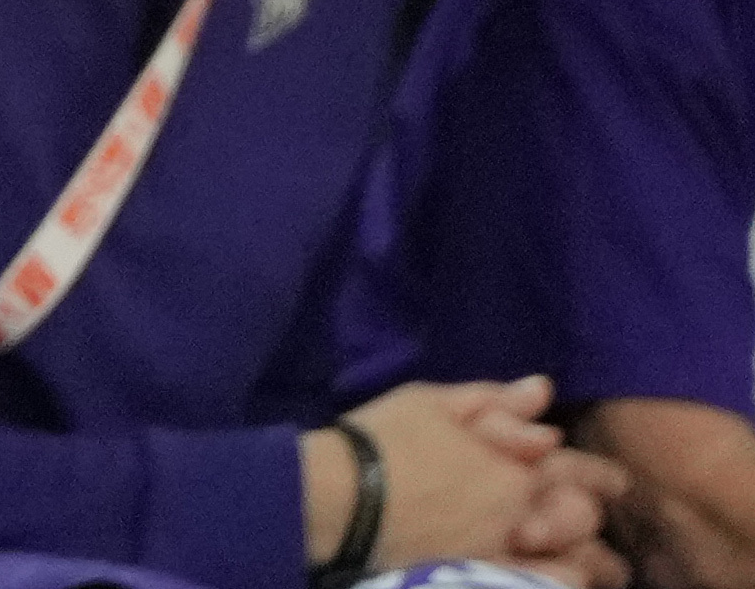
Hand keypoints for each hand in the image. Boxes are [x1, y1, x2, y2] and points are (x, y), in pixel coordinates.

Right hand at [331, 376, 624, 580]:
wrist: (343, 497)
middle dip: (596, 520)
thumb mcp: (430, 402)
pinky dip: (559, 580)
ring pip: (577, 564)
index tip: (618, 482)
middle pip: (583, 520)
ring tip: (602, 569)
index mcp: (517, 465)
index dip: (602, 475)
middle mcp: (524, 512)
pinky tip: (565, 579)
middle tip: (607, 525)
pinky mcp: (486, 577)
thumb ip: (492, 400)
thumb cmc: (384, 439)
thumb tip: (542, 390)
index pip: (579, 470)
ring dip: (592, 563)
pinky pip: (546, 584)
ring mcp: (508, 551)